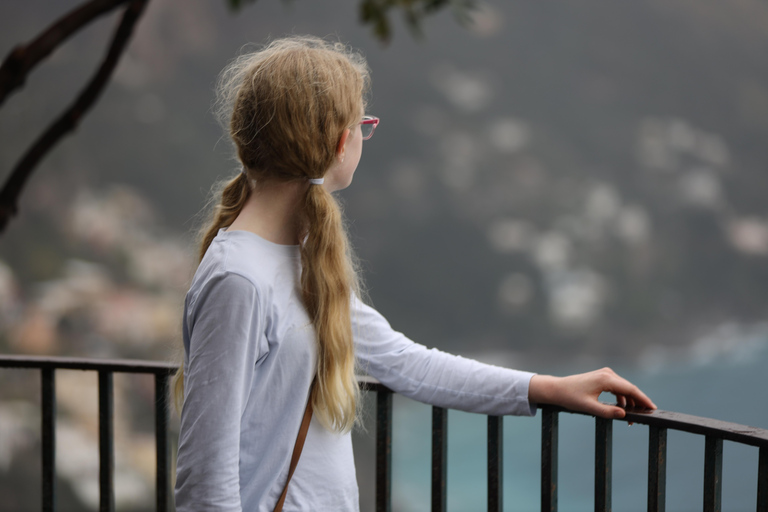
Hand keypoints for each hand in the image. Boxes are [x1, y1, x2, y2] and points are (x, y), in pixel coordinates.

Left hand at [528, 367, 655, 418]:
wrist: (557, 389)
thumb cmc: (571, 398)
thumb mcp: (589, 407)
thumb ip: (607, 412)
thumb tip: (624, 414)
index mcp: (606, 379)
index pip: (630, 389)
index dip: (643, 399)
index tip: (653, 408)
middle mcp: (608, 373)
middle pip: (629, 388)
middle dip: (639, 402)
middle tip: (646, 416)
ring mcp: (605, 374)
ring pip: (624, 388)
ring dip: (630, 401)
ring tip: (633, 417)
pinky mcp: (602, 377)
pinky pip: (617, 388)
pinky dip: (622, 398)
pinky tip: (623, 409)